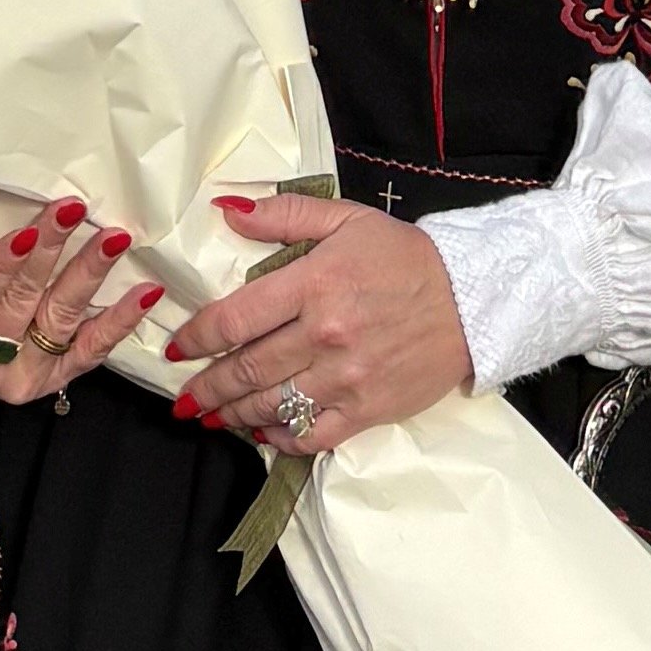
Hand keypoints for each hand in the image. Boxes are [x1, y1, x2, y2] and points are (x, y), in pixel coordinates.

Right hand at [0, 198, 165, 407]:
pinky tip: (144, 292)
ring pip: (61, 317)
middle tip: (72, 210)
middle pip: (22, 302)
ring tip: (113, 238)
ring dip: (89, 275)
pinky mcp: (58, 374)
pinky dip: (119, 321)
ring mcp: (26, 371)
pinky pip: (91, 349)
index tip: (23, 232)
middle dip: (49, 254)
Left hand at [161, 193, 470, 455]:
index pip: (236, 318)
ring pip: (271, 405)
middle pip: (246, 369)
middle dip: (206, 386)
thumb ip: (284, 215)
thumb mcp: (347, 220)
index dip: (197, 337)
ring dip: (232, 415)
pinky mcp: (367, 410)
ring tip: (211, 417)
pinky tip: (262, 435)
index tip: (177, 349)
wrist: (472, 300)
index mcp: (315, 284)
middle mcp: (325, 334)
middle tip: (183, 397)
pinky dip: (280, 439)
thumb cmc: (405, 257)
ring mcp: (346, 377)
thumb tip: (228, 210)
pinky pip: (311, 435)